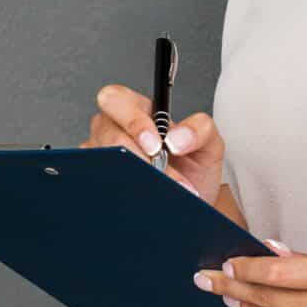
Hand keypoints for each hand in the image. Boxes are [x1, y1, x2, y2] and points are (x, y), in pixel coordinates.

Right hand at [82, 84, 226, 203]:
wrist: (191, 207)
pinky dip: (122, 192)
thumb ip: (200, 130)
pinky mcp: (97, 182)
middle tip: (157, 171)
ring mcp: (101, 156)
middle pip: (107, 132)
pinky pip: (98, 183)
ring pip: (102, 159)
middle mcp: (114, 129)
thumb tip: (176, 137)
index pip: (118, 99)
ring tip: (162, 191)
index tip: (156, 146)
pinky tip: (142, 198)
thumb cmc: (193, 171)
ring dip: (134, 177)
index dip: (133, 121)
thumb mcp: (209, 145)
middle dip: (134, 153)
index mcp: (139, 110)